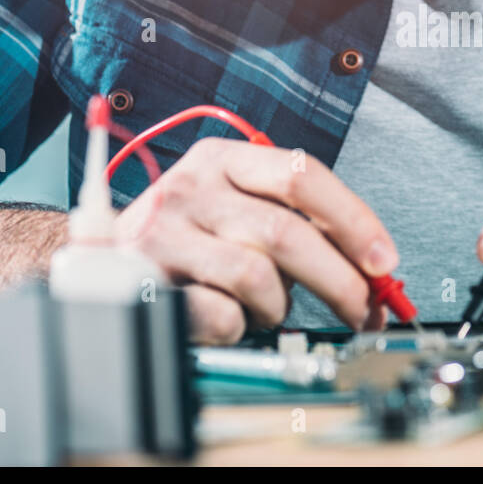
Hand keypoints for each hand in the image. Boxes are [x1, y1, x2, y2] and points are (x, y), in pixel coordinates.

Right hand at [114, 138, 397, 342]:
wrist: (99, 258)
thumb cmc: (187, 233)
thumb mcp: (233, 203)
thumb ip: (295, 221)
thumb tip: (371, 265)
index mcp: (222, 158)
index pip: (302, 175)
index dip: (353, 219)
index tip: (384, 260)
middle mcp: (191, 188)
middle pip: (287, 233)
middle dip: (340, 281)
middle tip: (365, 311)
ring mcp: (164, 235)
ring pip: (257, 277)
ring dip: (278, 305)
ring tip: (269, 307)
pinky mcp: (147, 284)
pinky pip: (222, 315)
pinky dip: (239, 325)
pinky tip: (229, 316)